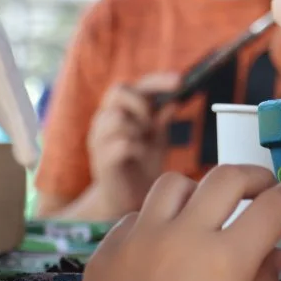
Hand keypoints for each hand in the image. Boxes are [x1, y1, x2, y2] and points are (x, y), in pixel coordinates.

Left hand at [53, 166, 280, 280]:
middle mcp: (182, 236)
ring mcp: (139, 239)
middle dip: (257, 177)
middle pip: (226, 177)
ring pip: (175, 184)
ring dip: (202, 191)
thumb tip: (274, 251)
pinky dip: (161, 219)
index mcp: (224, 261)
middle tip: (267, 191)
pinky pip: (139, 215)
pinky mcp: (108, 250)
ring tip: (210, 212)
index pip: (274, 207)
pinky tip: (166, 246)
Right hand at [86, 73, 179, 217]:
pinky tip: (141, 156)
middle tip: (152, 123)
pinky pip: (122, 144)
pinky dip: (137, 148)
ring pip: (117, 117)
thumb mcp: (157, 138)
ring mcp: (99, 140)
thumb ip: (162, 119)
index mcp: (119, 110)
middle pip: (118, 91)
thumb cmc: (141, 165)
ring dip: (138, 128)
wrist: (127, 200)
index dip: (158, 80)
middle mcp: (104, 119)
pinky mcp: (102, 161)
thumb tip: (175, 100)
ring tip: (144, 143)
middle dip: (141, 103)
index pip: (137, 85)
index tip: (180, 81)